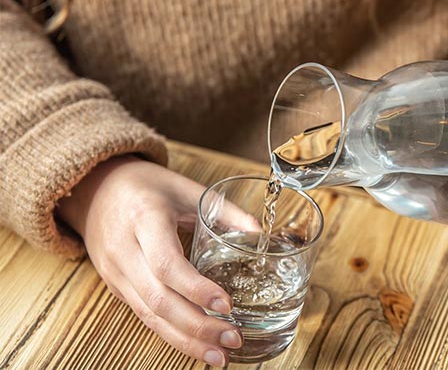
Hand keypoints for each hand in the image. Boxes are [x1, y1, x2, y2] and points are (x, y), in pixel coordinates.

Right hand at [57, 156, 252, 366]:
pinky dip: (170, 333)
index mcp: (144, 219)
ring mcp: (116, 272)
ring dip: (185, 339)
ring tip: (219, 354)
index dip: (197, 289)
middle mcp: (124, 250)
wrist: (95, 189)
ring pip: (149, 315)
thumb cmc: (147, 186)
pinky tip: (195, 344)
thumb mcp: (187, 189)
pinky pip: (143, 315)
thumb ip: (225, 212)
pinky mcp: (115, 286)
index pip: (167, 264)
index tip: (228, 304)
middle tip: (232, 338)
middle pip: (158, 299)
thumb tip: (260, 234)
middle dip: (197, 325)